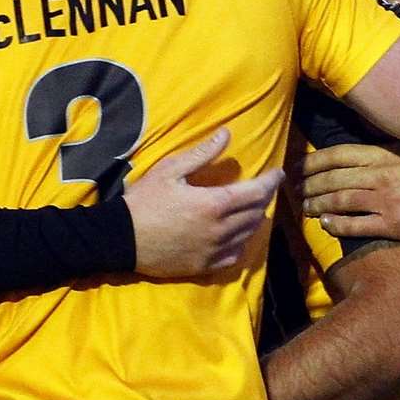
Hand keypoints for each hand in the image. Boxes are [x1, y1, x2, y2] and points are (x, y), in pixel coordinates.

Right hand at [125, 127, 282, 276]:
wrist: (121, 239)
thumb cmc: (144, 201)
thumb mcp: (170, 170)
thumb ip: (202, 154)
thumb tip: (226, 134)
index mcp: (214, 203)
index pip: (257, 192)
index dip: (272, 181)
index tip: (279, 173)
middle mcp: (220, 229)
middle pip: (256, 213)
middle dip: (264, 198)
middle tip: (264, 187)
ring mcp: (214, 250)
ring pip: (248, 234)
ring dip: (255, 219)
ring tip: (252, 207)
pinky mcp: (204, 266)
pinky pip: (234, 255)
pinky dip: (241, 242)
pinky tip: (236, 234)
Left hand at [299, 144, 399, 245]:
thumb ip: (385, 154)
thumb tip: (354, 154)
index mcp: (387, 156)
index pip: (339, 155)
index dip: (314, 161)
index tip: (299, 167)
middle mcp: (384, 175)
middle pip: (334, 178)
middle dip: (310, 185)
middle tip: (295, 190)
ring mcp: (388, 201)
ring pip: (340, 200)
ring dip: (317, 204)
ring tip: (305, 207)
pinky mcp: (394, 225)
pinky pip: (355, 225)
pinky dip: (336, 224)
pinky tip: (325, 224)